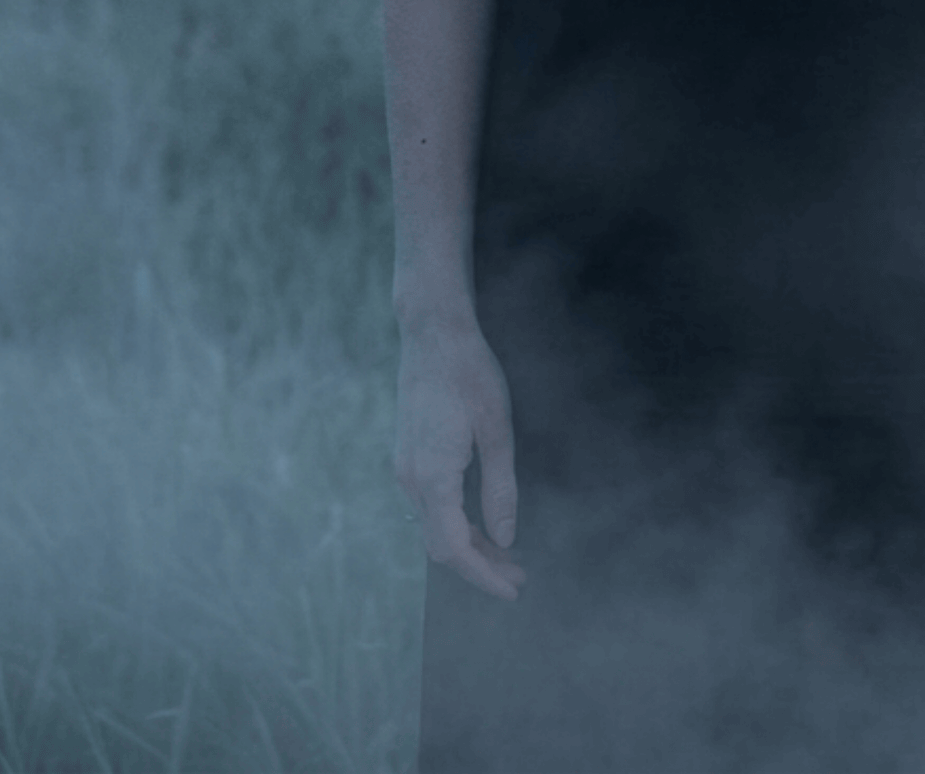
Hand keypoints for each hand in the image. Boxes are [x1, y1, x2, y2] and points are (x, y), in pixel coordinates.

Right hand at [394, 318, 524, 600]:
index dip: (484, 576)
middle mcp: (411, 479)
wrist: (433, 332)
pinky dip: (455, 524)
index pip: (455, 549)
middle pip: (441, 546)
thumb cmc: (470, 373)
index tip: (513, 591)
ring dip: (469, 546)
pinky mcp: (408, 456)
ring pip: (434, 527)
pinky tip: (481, 522)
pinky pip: (429, 506)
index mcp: (433, 477)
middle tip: (519, 576)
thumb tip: (505, 540)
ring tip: (507, 555)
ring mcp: (405, 468)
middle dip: (480, 567)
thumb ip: (500, 488)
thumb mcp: (497, 429)